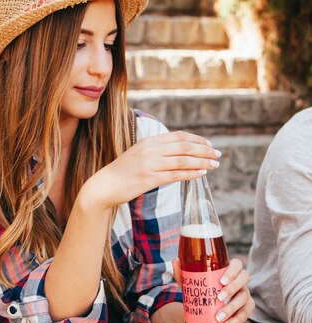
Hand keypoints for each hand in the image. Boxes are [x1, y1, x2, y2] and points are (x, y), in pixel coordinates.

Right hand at [82, 130, 220, 208]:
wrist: (105, 185)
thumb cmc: (123, 172)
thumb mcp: (139, 155)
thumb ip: (156, 151)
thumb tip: (177, 152)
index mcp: (148, 141)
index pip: (178, 136)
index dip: (196, 139)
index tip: (209, 144)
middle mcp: (150, 150)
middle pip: (184, 146)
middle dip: (204, 150)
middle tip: (218, 154)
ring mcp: (150, 164)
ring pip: (183, 160)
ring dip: (202, 162)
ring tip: (214, 164)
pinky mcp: (149, 179)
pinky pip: (175, 175)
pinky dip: (191, 173)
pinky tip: (201, 174)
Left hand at [173, 258, 254, 322]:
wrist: (204, 308)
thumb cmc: (201, 289)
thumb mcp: (191, 281)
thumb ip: (182, 272)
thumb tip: (175, 261)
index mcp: (229, 269)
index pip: (237, 264)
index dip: (233, 271)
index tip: (221, 281)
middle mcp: (239, 280)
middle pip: (244, 279)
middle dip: (233, 288)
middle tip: (219, 298)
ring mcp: (244, 294)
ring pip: (245, 298)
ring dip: (233, 308)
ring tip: (218, 317)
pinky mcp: (245, 308)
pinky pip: (246, 313)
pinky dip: (237, 320)